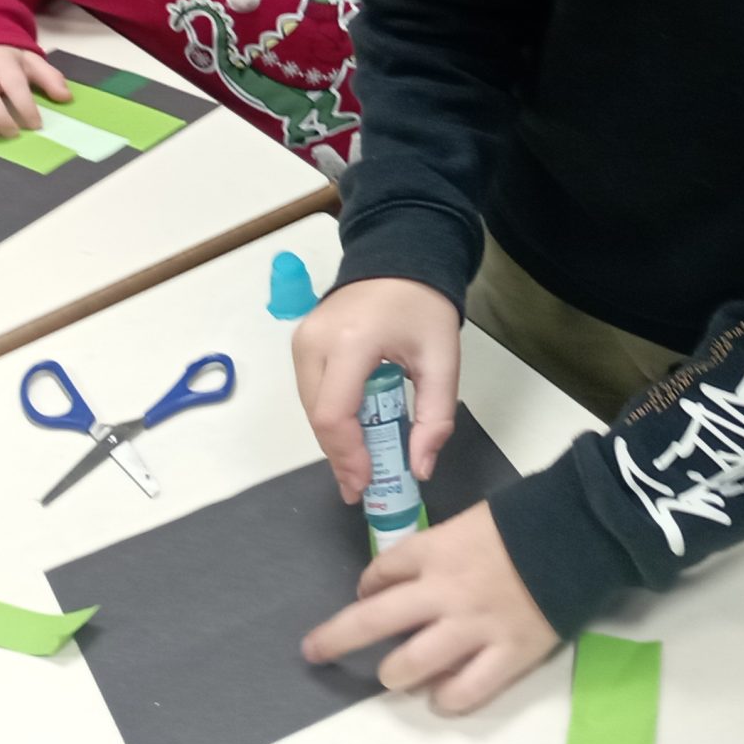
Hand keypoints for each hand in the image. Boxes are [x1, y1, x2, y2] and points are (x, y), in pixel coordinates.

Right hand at [293, 277, 460, 497]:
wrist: (398, 258)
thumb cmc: (423, 308)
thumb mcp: (443, 360)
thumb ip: (435, 417)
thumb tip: (419, 469)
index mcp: (351, 341)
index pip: (334, 414)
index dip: (347, 456)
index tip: (365, 484)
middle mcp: (315, 340)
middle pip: (318, 417)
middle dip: (340, 456)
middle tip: (363, 486)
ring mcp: (302, 339)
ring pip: (310, 408)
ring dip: (334, 440)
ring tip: (360, 466)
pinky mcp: (301, 342)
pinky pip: (311, 392)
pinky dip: (330, 417)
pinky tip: (352, 433)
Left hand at [302, 501, 556, 714]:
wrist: (583, 530)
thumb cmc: (529, 516)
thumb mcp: (473, 519)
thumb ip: (441, 547)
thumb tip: (414, 577)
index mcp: (436, 550)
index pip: (381, 573)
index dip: (366, 586)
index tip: (366, 594)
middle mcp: (444, 592)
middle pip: (372, 621)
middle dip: (335, 638)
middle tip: (315, 650)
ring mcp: (473, 627)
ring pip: (409, 665)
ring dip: (393, 673)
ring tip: (394, 675)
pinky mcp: (507, 653)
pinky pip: (464, 691)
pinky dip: (446, 698)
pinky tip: (441, 695)